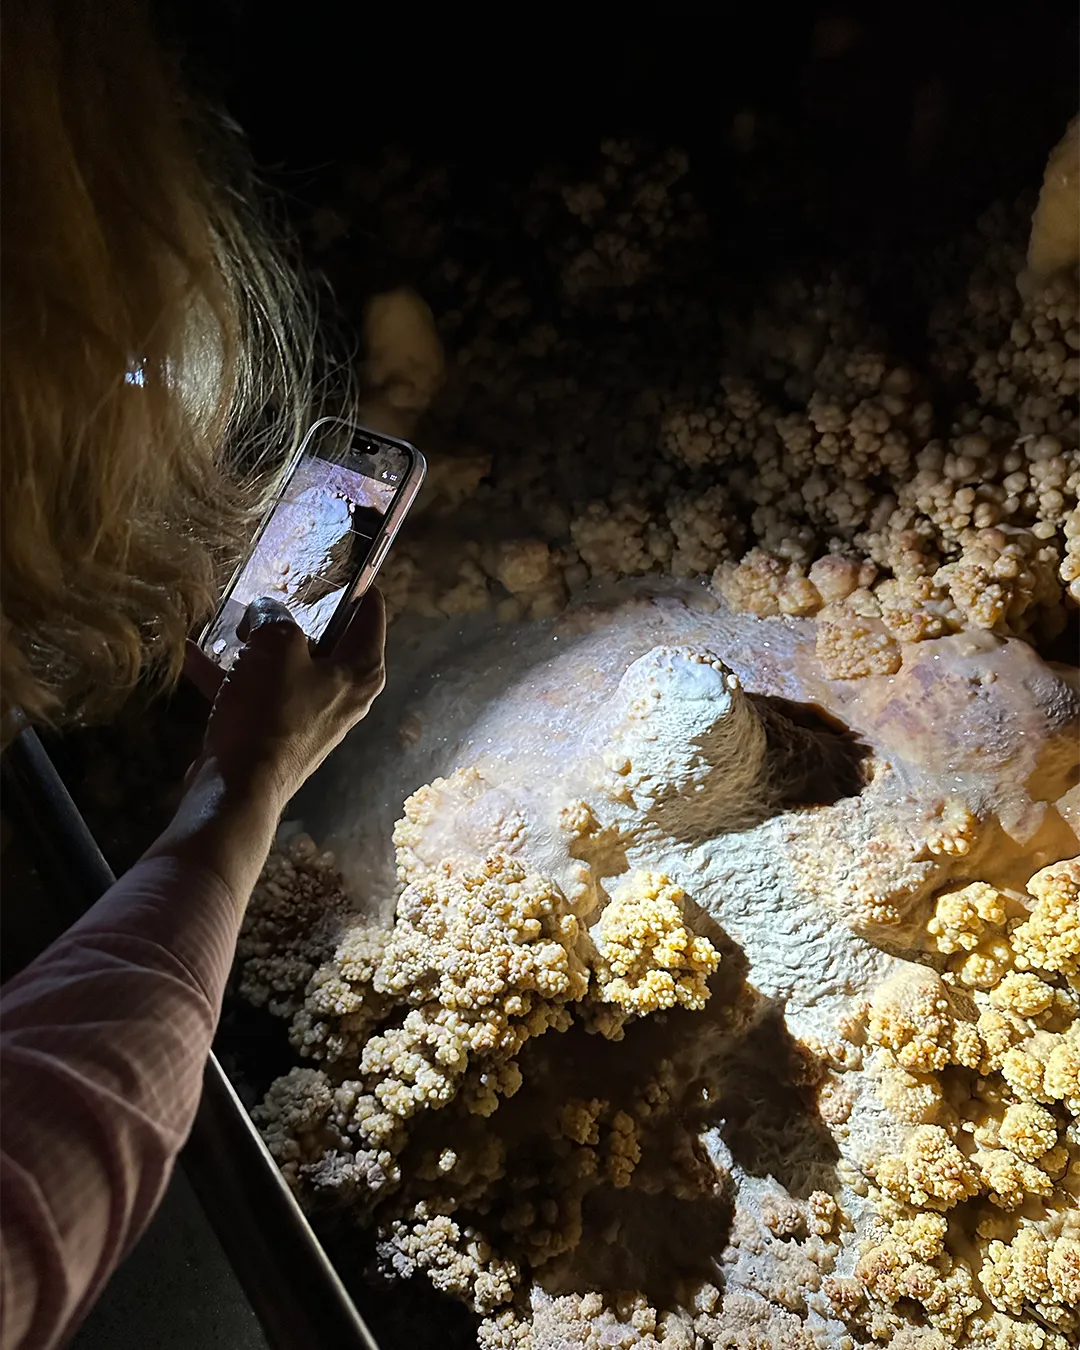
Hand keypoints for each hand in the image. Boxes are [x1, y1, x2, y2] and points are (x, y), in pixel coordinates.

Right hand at [184, 590, 385, 812]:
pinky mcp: (277, 730)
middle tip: (267, 586)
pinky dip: (228, 673)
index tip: (328, 557)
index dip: (352, 581)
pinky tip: (192, 652)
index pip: (370, 609)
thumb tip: (266, 612)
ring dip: (254, 642)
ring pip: (285, 663)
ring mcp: (310, 713)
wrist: (236, 788)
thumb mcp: (276, 645)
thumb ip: (274, 615)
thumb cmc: (270, 712)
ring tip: (229, 618)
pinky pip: (255, 690)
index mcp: (361, 669)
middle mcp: (344, 691)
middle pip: (325, 635)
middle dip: (292, 611)